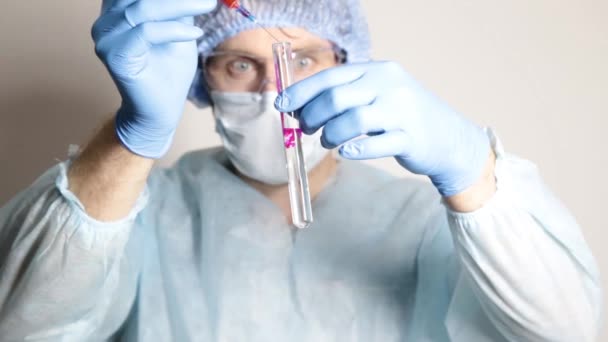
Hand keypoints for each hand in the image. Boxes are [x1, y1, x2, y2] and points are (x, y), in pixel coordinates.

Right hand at [92, 0, 216, 157]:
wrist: (160, 110)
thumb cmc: (169, 71)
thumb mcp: (179, 30)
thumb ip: (178, 7)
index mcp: (117, 10)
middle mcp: (107, 20)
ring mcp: (106, 37)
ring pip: (144, 8)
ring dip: (181, 5)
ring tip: (207, 4)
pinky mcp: (114, 54)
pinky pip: (146, 32)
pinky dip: (174, 30)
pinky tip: (195, 33)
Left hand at [275, 61, 491, 196]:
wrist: (449, 138)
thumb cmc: (403, 116)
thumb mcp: (377, 95)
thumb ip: (343, 97)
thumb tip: (298, 108)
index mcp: (377, 70)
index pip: (331, 76)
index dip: (302, 92)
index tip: (282, 105)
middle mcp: (390, 85)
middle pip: (337, 98)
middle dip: (312, 115)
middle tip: (306, 128)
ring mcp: (403, 112)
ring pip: (353, 121)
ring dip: (331, 134)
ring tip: (328, 141)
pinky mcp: (412, 138)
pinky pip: (378, 144)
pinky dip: (357, 149)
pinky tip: (347, 152)